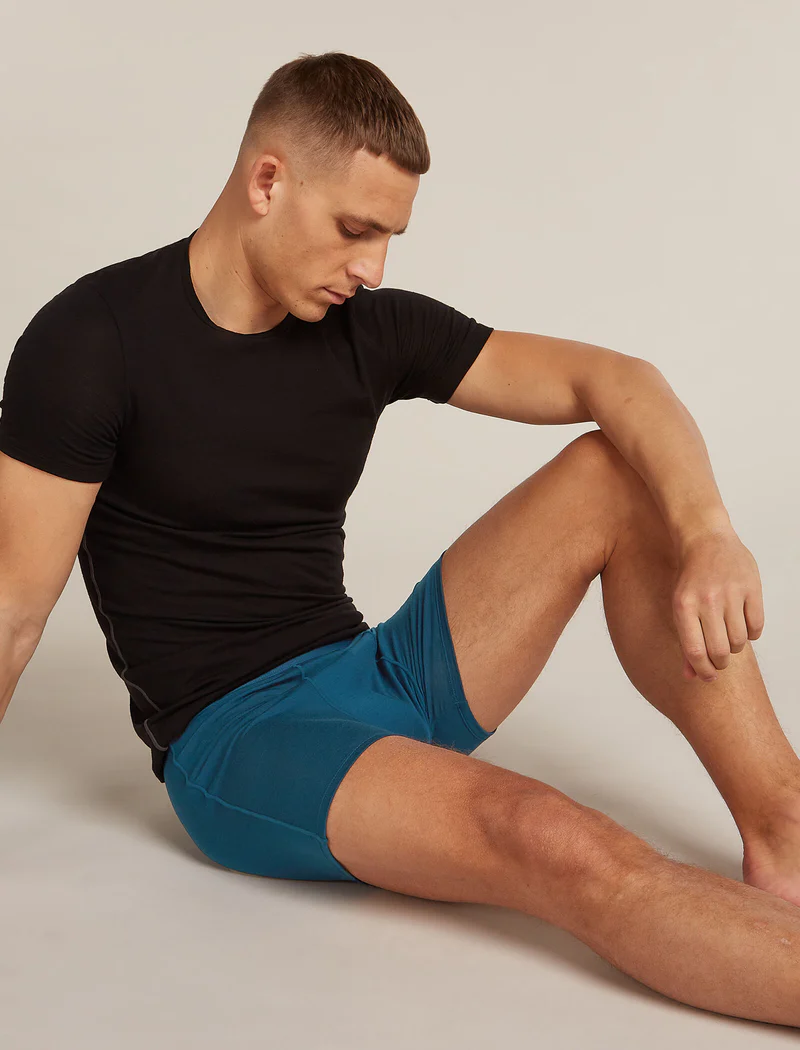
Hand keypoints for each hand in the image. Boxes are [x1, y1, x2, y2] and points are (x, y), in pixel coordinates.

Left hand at [672, 530, 763, 682]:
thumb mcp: (680, 606)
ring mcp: (731, 593)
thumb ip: (685, 641)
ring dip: (735, 648)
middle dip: (720, 663)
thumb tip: (691, 677)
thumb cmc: (690, 578)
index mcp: (683, 606)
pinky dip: (751, 634)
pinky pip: (756, 627)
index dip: (703, 671)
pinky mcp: (751, 587)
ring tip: (729, 638)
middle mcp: (707, 600)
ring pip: (739, 641)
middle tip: (720, 660)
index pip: (695, 652)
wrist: (705, 538)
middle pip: (719, 651)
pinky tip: (742, 625)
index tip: (707, 677)